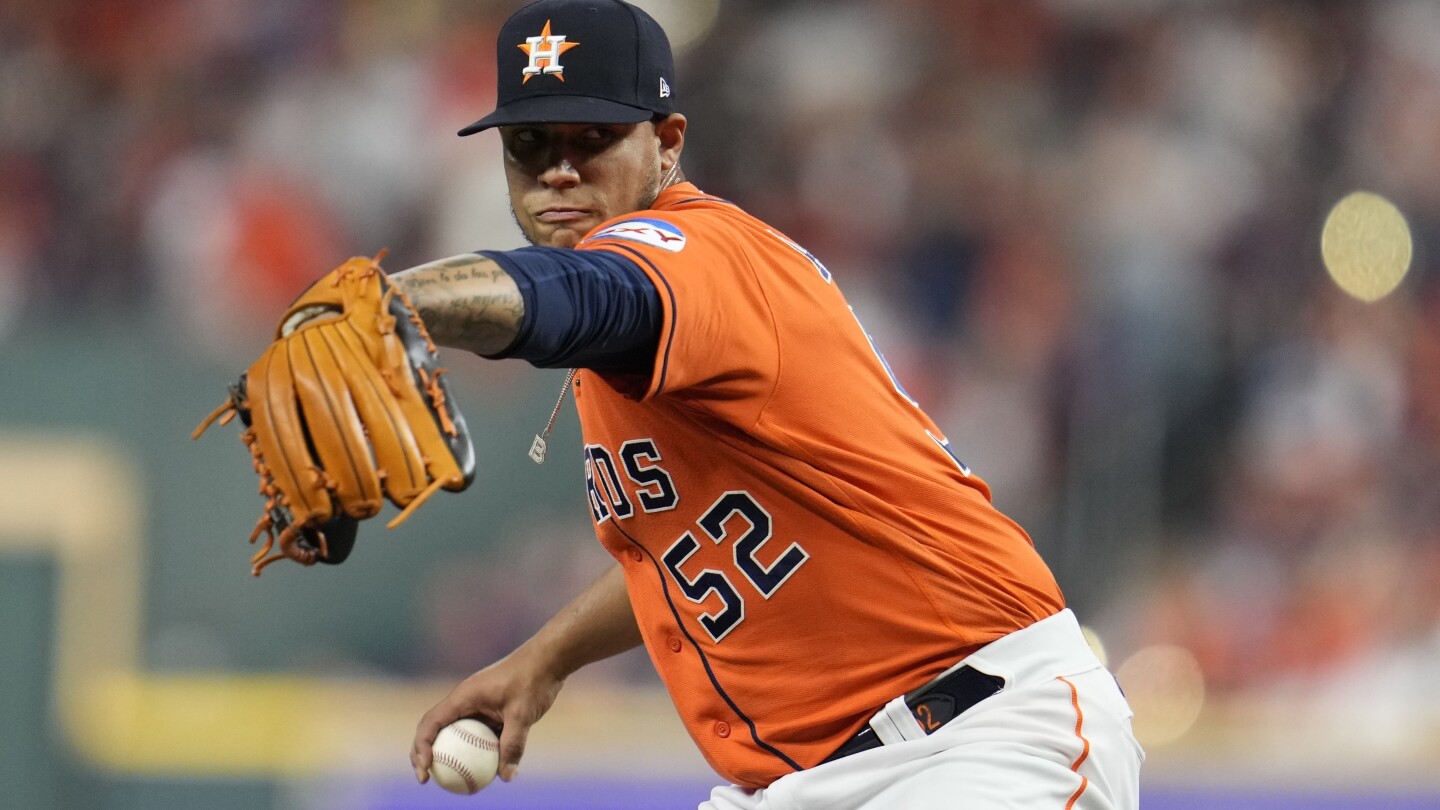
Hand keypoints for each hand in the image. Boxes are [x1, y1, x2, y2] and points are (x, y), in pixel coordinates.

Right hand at [411, 645, 564, 784]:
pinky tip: (483, 769)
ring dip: (447, 752)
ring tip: (448, 779)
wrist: (550, 659)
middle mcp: (464, 699)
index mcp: (463, 696)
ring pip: (454, 731)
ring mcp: (476, 704)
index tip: (425, 770)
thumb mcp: (522, 714)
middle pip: (434, 728)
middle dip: (423, 752)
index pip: (431, 723)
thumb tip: (506, 776)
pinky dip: (472, 749)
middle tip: (425, 778)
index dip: (421, 747)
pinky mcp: (490, 709)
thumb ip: (512, 745)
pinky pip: (475, 732)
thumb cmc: (533, 680)